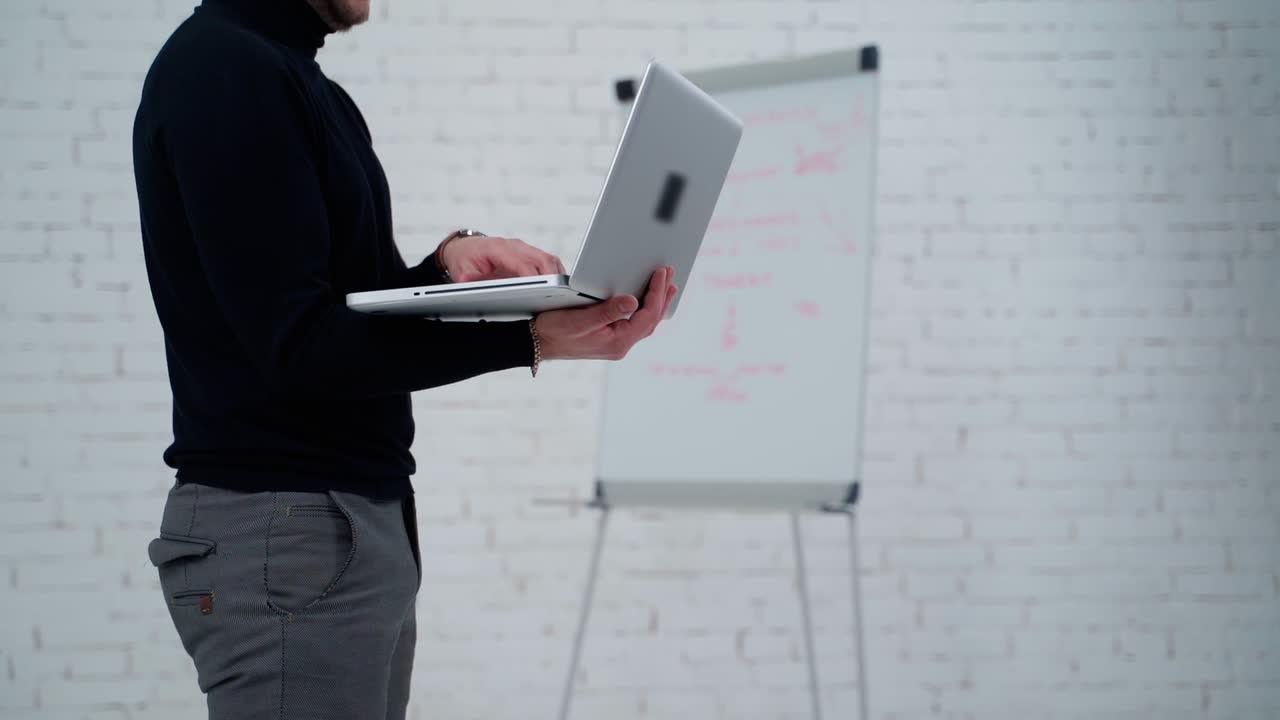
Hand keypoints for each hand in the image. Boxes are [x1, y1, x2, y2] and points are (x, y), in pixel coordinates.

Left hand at [440, 235, 565, 282]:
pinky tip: (558, 289)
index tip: (542, 289)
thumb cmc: (465, 259)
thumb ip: (467, 278)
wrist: (465, 248)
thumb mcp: (461, 270)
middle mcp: (515, 246)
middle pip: (542, 258)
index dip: (533, 276)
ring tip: (563, 294)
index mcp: (498, 248)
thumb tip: (468, 281)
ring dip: (558, 275)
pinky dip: (556, 274)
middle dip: (552, 276)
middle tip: (560, 295)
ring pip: (549, 259)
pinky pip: (549, 262)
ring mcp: (524, 249)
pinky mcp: (530, 255)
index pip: (521, 262)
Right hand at [534, 267, 677, 360]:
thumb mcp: (580, 319)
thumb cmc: (554, 331)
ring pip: (645, 323)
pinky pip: (635, 324)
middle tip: (671, 275)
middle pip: (651, 320)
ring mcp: (616, 343)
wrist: (536, 343)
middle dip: (663, 297)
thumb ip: (608, 311)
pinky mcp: (610, 338)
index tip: (662, 273)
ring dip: (657, 303)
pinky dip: (644, 310)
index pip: (647, 315)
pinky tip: (645, 300)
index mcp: (617, 341)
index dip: (657, 293)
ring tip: (667, 286)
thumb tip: (633, 301)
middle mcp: (620, 345)